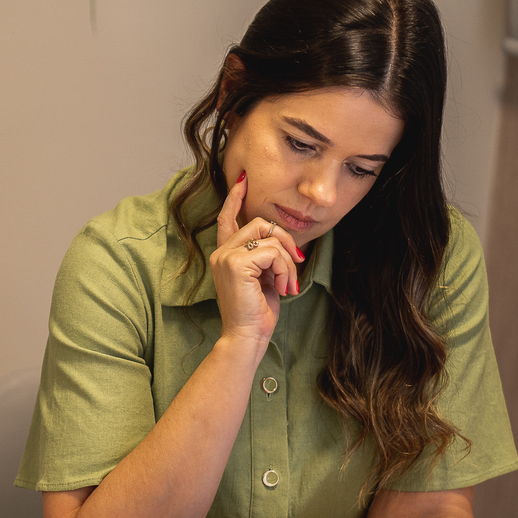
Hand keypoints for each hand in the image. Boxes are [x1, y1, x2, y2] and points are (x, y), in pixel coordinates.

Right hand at [208, 171, 303, 344]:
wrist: (246, 336)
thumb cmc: (256, 312)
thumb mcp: (263, 277)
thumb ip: (265, 256)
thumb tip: (281, 241)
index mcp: (225, 254)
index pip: (227, 218)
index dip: (235, 199)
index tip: (242, 181)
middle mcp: (221, 252)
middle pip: (260, 223)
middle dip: (284, 240)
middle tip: (296, 261)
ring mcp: (226, 257)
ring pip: (269, 237)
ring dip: (287, 260)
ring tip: (287, 283)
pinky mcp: (236, 264)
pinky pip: (272, 252)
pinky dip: (284, 269)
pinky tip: (282, 287)